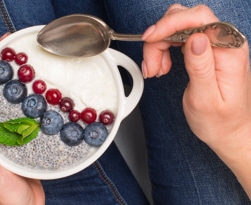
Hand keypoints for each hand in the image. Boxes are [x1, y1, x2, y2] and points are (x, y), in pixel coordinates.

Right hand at [142, 4, 250, 197]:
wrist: (228, 130)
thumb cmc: (219, 120)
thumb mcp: (206, 99)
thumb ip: (202, 67)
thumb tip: (195, 39)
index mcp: (229, 52)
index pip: (199, 19)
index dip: (170, 24)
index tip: (151, 38)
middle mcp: (224, 43)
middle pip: (185, 20)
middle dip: (161, 39)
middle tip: (152, 65)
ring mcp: (214, 45)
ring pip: (178, 28)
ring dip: (160, 46)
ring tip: (156, 70)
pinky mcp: (204, 50)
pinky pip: (178, 38)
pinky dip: (164, 49)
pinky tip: (162, 66)